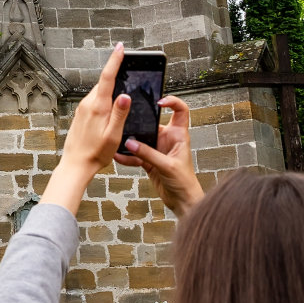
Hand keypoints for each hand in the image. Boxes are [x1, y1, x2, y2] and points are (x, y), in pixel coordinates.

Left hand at [41, 44, 131, 214]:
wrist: (75, 164)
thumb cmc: (96, 153)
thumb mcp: (113, 135)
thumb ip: (120, 114)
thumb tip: (126, 95)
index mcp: (97, 107)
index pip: (107, 77)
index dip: (114, 61)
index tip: (120, 48)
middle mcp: (87, 104)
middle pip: (104, 83)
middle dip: (115, 73)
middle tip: (127, 65)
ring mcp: (82, 109)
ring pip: (99, 92)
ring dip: (110, 88)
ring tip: (122, 87)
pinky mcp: (80, 115)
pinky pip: (94, 101)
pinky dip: (104, 98)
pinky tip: (110, 106)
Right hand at [115, 95, 203, 216]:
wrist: (182, 201)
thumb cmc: (185, 182)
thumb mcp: (167, 166)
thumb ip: (148, 154)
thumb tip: (130, 143)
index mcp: (179, 135)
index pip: (180, 111)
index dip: (172, 102)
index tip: (158, 101)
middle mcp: (168, 139)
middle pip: (153, 123)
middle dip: (140, 122)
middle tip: (127, 117)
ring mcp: (157, 149)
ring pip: (141, 139)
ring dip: (131, 141)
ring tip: (118, 139)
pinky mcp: (149, 160)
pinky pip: (135, 154)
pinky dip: (127, 156)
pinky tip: (118, 157)